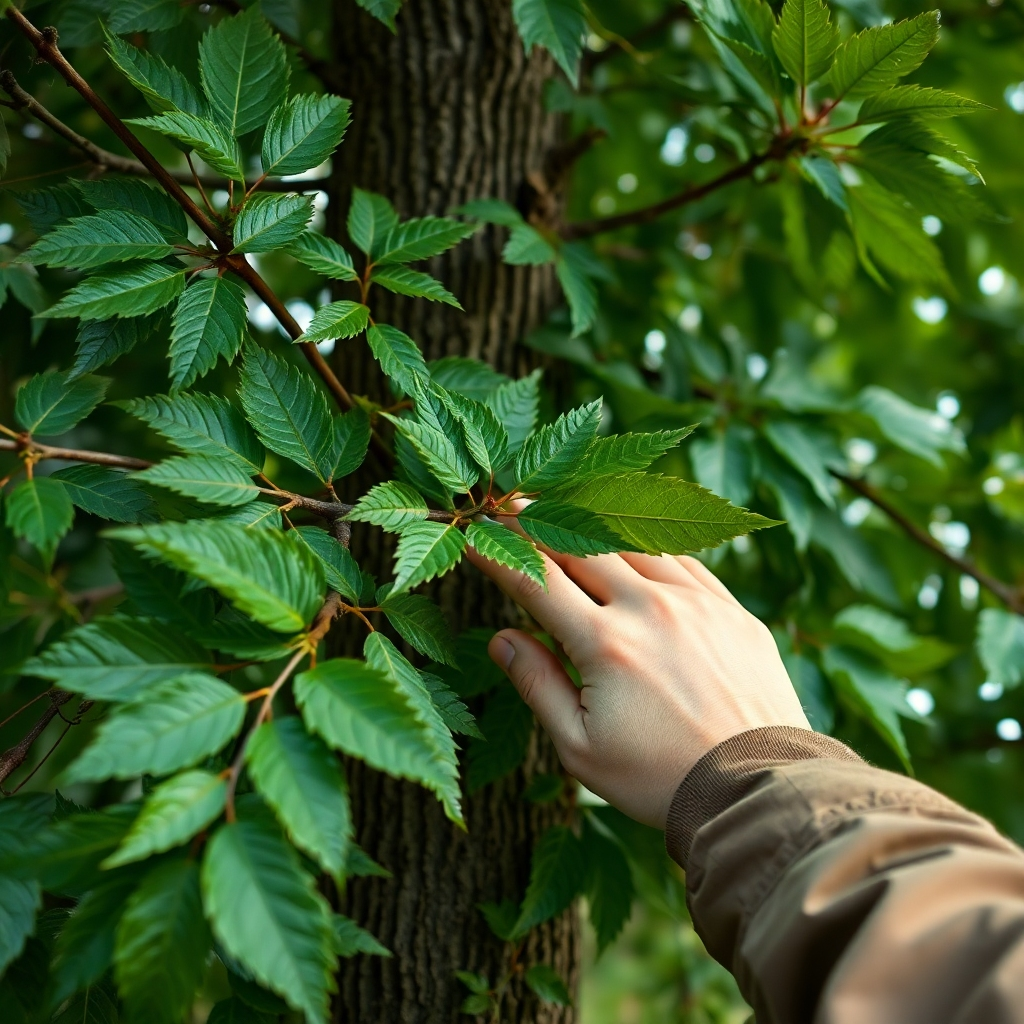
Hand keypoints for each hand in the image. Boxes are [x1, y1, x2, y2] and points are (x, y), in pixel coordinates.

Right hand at [466, 528, 809, 828]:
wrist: (757, 790)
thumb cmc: (659, 779)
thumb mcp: (580, 749)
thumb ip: (538, 685)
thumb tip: (501, 638)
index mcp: (606, 644)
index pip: (537, 580)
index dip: (501, 553)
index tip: (476, 533)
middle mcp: (650, 609)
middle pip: (583, 547)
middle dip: (541, 522)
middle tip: (514, 504)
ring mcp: (697, 604)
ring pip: (635, 544)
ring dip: (596, 525)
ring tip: (571, 511)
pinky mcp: (733, 611)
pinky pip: (685, 561)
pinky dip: (651, 547)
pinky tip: (637, 543)